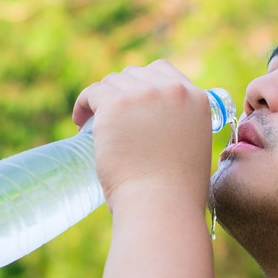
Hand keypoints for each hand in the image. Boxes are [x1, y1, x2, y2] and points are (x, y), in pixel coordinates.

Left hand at [73, 60, 212, 208]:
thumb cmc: (177, 191)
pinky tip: (80, 121)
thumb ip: (181, 127)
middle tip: (111, 116)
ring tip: (92, 122)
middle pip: (136, 74)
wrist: (162, 205)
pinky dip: (83, 105)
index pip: (163, 72)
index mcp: (197, 99)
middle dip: (121, 92)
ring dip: (102, 99)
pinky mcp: (115, 105)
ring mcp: (143, 95)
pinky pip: (92, 93)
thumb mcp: (192, 148)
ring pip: (112, 82)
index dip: (143, 84)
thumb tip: (156, 124)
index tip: (131, 103)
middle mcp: (173, 90)